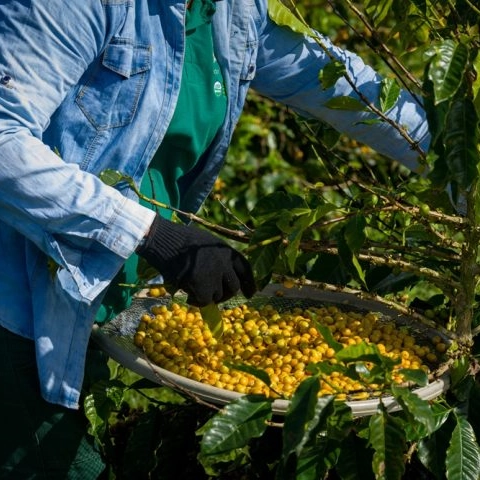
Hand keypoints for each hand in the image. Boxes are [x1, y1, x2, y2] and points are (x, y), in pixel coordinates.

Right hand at [136, 215, 255, 305]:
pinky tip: (188, 295)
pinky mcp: (202, 285)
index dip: (250, 283)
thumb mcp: (206, 245)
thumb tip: (221, 281)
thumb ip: (218, 260)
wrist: (163, 239)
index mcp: (227, 251)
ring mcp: (214, 274)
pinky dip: (196, 301)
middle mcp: (225, 263)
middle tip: (214, 297)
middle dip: (226, 294)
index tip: (251, 294)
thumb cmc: (180, 240)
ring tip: (193, 288)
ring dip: (207, 296)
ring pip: (218, 296)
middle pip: (234, 287)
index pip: (246, 270)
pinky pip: (204, 301)